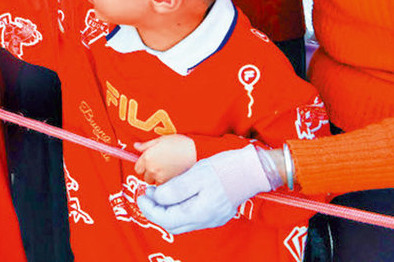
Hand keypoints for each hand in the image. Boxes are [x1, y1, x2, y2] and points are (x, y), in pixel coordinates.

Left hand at [134, 135, 196, 184]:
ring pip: (155, 183)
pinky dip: (167, 183)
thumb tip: (136, 146)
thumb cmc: (180, 143)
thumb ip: (146, 145)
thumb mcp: (160, 139)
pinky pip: (165, 187)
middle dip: (150, 173)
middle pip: (145, 178)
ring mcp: (162, 178)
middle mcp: (152, 170)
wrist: (197, 151)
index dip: (143, 166)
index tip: (148, 163)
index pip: (137, 169)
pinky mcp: (172, 184)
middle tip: (158, 166)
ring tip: (167, 171)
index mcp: (147, 158)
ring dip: (158, 180)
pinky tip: (172, 176)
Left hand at [136, 145, 277, 235]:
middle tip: (146, 194)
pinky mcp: (216, 213)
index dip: (149, 209)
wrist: (252, 169)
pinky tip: (175, 195)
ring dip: (166, 210)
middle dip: (155, 211)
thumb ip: (174, 190)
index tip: (140, 195)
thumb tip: (156, 198)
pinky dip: (179, 209)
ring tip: (158, 192)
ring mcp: (213, 218)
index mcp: (200, 213)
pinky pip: (192, 217)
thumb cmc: (224, 168)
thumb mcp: (195, 175)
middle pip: (173, 225)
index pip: (166, 220)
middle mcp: (206, 220)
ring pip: (182, 223)